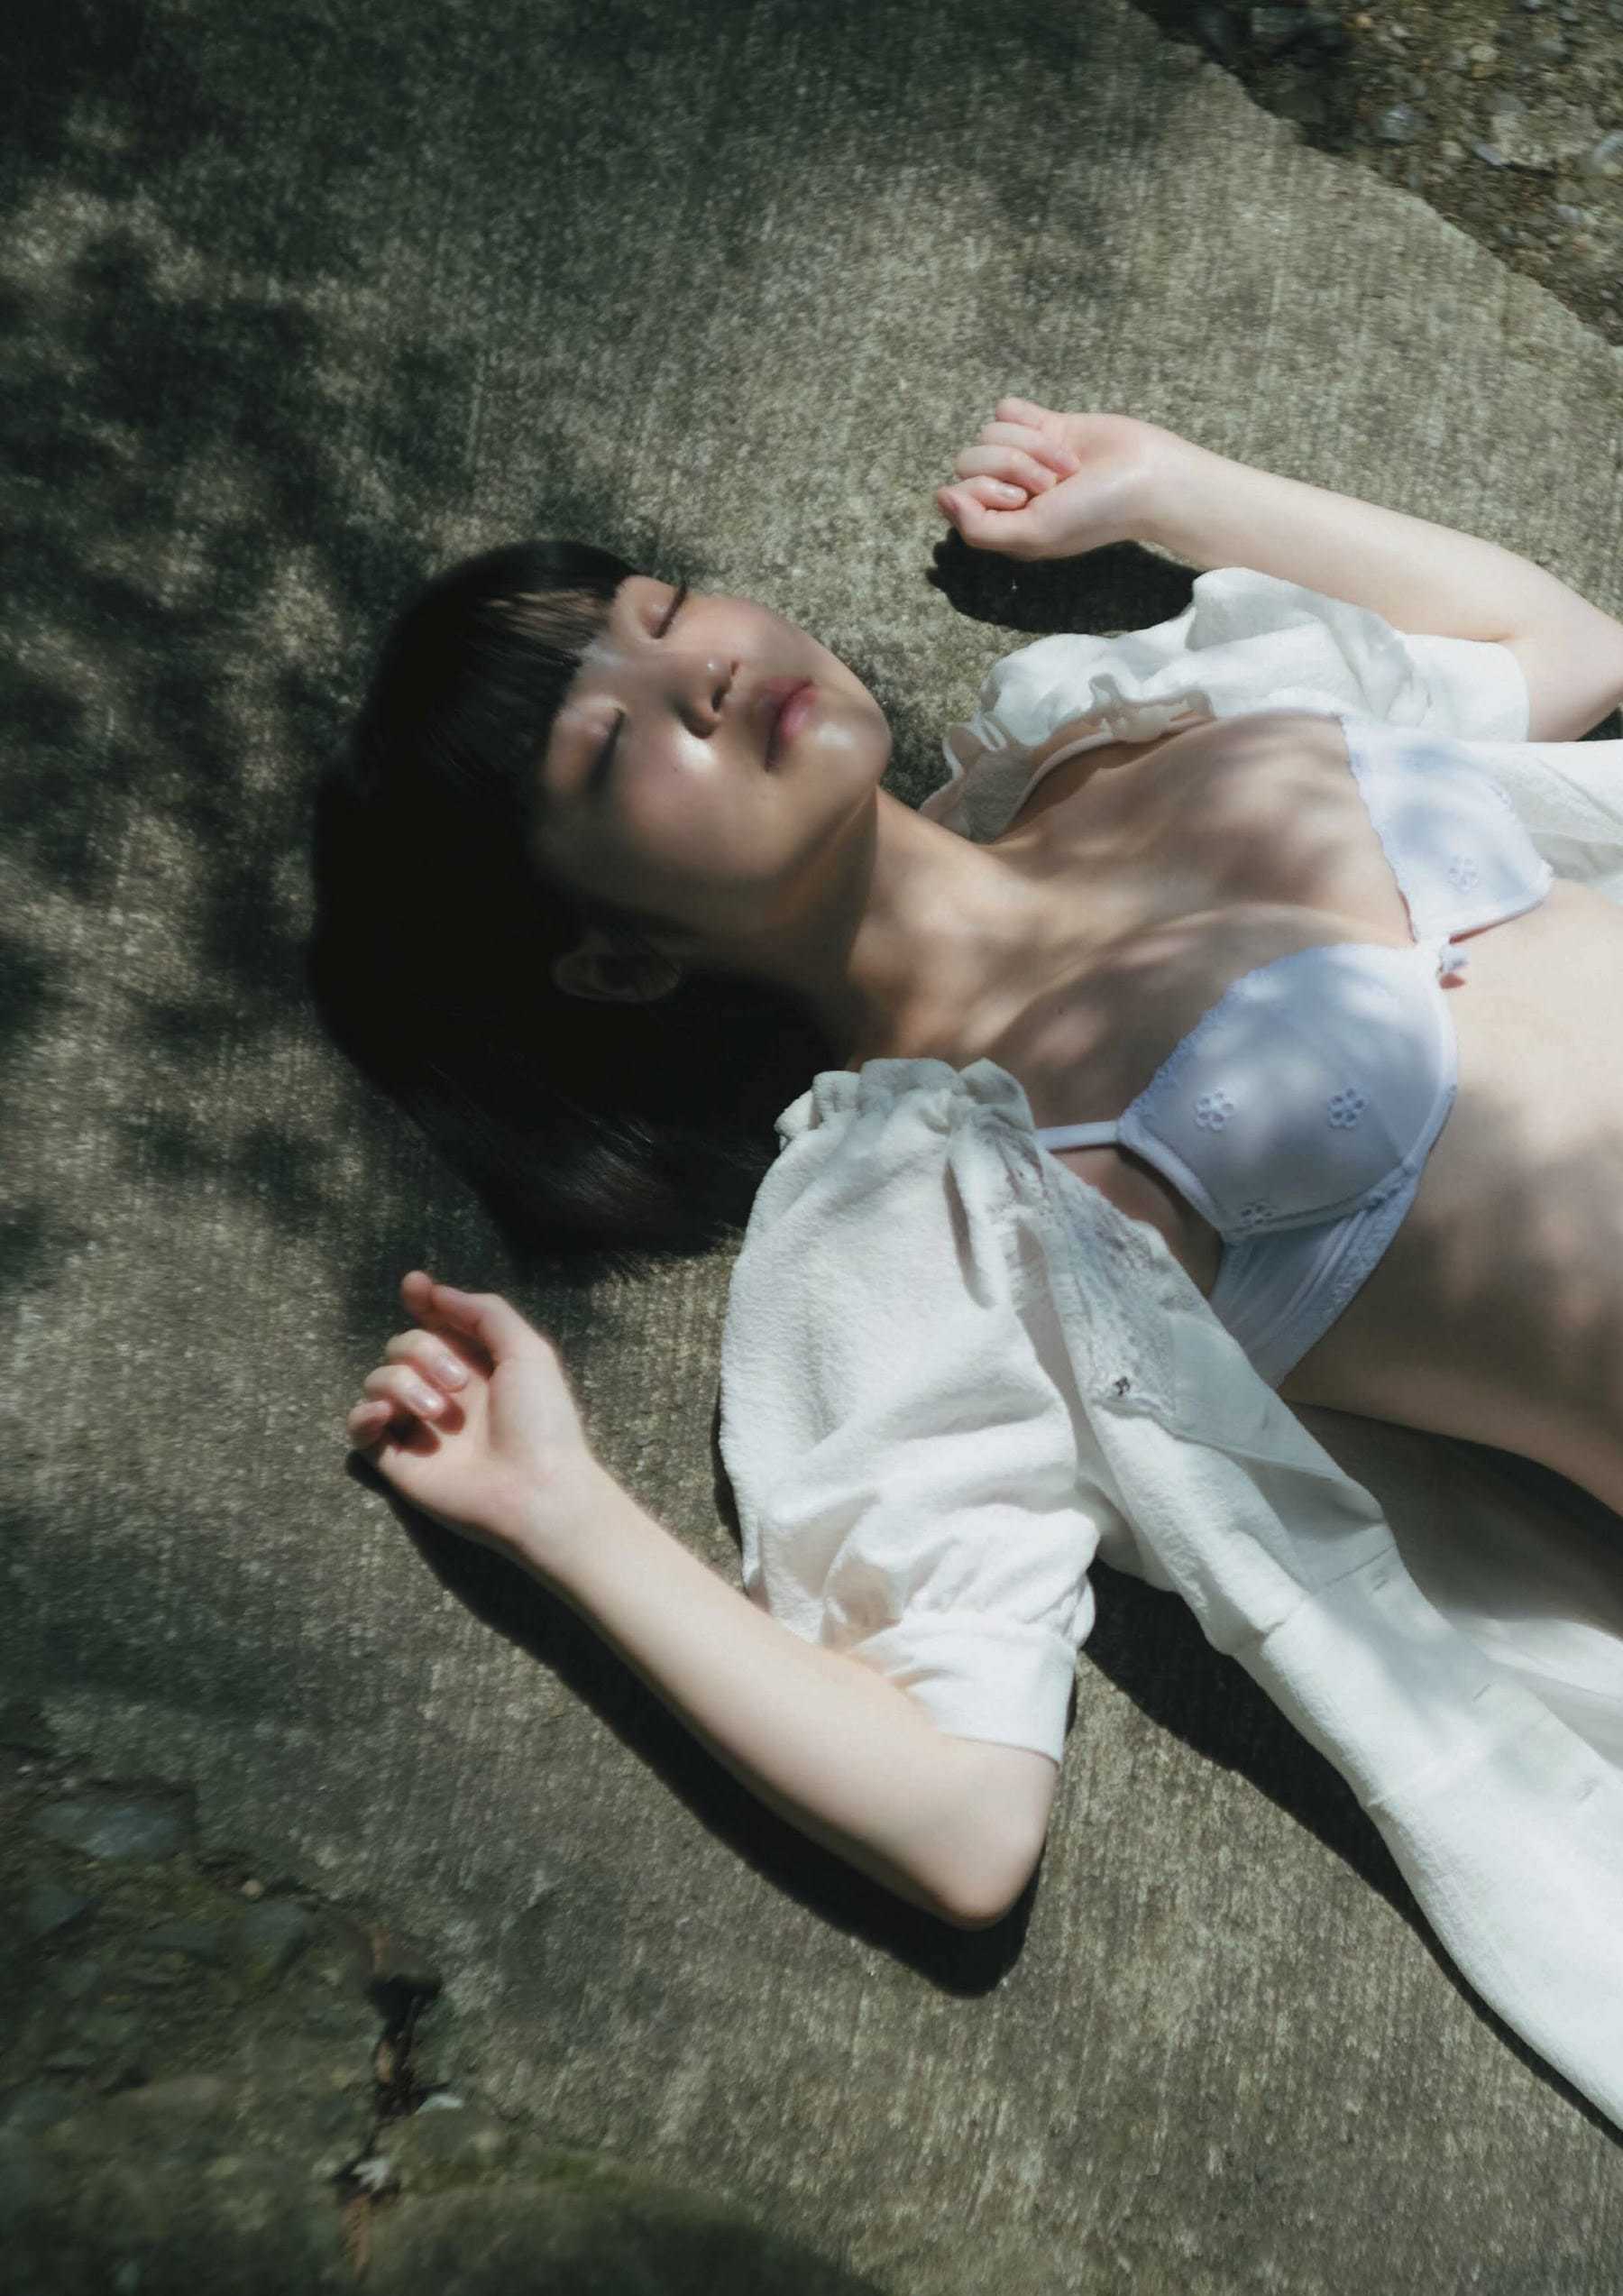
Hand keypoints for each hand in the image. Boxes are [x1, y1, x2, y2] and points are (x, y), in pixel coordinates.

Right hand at [344, 1270, 612, 1562]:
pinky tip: (386, 1416)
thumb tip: (435, 1292)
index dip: (420, 1302)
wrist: (534, 1488)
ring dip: (402, 1383)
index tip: (414, 1286)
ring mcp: (417, 1426)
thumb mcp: (526, 1351)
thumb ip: (484, 1312)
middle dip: (422, 1351)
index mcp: (475, 1365)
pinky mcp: (396, 1460)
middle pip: (402, 1345)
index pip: (434, 1324)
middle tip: (458, 1384)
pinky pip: (359, 1425)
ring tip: (438, 1412)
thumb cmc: (540, 1421)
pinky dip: (365, 1413)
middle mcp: (442, 1391)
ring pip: (377, 1379)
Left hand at [937, 396, 1171, 561]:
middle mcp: (1006, 489)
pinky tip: (1058, 437)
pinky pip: (1006, 409)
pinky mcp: (1041, 425)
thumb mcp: (1032, 535)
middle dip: (1012, 466)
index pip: (958, 493)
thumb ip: (978, 527)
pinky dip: (1030, 420)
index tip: (1026, 500)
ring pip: (990, 432)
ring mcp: (1022, 455)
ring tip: (1065, 466)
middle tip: (1051, 484)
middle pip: (969, 459)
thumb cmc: (1094, 515)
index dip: (986, 490)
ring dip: (1031, 446)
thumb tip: (940, 495)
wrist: (1146, 478)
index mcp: (1000, 522)